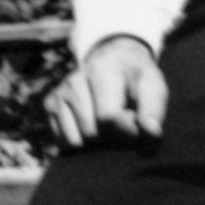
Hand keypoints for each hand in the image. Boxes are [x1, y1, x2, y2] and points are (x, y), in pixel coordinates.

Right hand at [45, 35, 167, 148]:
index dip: (126, 130)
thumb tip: (149, 132)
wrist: (114, 61)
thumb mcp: (154, 87)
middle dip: (111, 135)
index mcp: (102, 70)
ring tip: (107, 121)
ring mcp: (60, 92)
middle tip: (121, 120)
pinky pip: (63, 143)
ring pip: (76, 141)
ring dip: (96, 140)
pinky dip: (81, 142)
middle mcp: (75, 79)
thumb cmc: (136, 79)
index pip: (108, 117)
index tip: (136, 124)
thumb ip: (154, 111)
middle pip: (92, 131)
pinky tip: (91, 124)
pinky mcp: (50, 104)